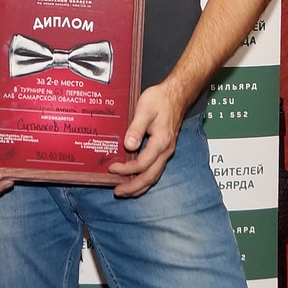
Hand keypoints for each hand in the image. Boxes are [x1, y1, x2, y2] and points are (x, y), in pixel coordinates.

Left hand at [108, 83, 184, 197]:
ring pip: (154, 175)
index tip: (112, 168)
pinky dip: (145, 177)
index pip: (142, 164)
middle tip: (117, 192)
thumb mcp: (144, 109)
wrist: (176, 95)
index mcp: (161, 142)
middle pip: (150, 177)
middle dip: (134, 187)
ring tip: (125, 191)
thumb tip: (128, 146)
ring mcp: (166, 151)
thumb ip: (136, 128)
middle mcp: (165, 151)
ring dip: (139, 185)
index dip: (126, 169)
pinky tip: (135, 178)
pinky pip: (155, 169)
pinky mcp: (164, 149)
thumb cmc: (159, 100)